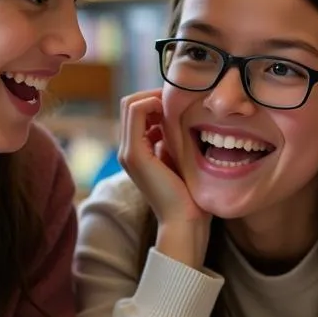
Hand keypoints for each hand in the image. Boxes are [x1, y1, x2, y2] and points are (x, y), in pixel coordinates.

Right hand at [117, 90, 210, 264]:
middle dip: (155, 95)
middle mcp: (127, 149)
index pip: (137, 109)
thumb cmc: (190, 194)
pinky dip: (153, 103)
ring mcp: (128, 151)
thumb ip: (174, 139)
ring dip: (155, 98)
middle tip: (181, 100)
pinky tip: (175, 113)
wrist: (185, 221)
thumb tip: (181, 116)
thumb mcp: (180, 158)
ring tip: (179, 108)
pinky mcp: (134, 153)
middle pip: (130, 103)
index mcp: (138, 150)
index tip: (182, 103)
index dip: (156, 99)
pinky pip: (136, 112)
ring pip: (130, 103)